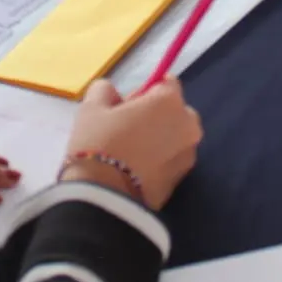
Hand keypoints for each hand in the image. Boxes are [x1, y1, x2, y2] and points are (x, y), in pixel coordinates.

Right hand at [63, 79, 201, 209]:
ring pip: (175, 136)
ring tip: (129, 152)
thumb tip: (113, 95)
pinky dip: (159, 159)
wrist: (106, 198)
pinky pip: (171, 159)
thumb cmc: (99, 143)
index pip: (165, 83)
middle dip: (156, 115)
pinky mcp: (182, 180)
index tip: (124, 106)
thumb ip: (105, 90)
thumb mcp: (92, 107)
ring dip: (159, 138)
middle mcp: (188, 125)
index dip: (145, 91)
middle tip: (125, 129)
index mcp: (170, 102)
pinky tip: (135, 169)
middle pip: (175, 111)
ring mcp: (189, 155)